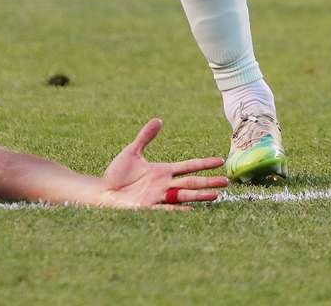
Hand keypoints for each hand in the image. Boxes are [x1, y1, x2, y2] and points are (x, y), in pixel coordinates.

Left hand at [99, 118, 227, 209]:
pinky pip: (167, 208)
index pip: (189, 166)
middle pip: (191, 182)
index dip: (204, 163)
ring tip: (216, 195)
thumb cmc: (117, 173)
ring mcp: (158, 196)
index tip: (221, 160)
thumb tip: (158, 120)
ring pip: (184, 195)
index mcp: (163, 171)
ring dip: (200, 195)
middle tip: (227, 182)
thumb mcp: (132, 152)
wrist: (103, 191)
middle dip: (209, 182)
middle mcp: (165, 184)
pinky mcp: (149, 207)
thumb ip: (145, 136)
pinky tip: (190, 210)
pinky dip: (178, 209)